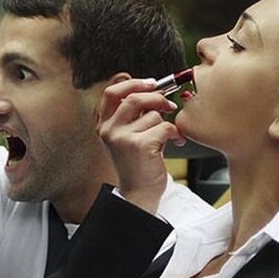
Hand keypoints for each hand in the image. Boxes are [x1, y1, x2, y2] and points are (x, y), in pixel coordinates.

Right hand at [97, 79, 185, 213]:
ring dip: (166, 124)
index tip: (152, 84)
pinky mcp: (139, 145)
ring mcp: (122, 138)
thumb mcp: (127, 137)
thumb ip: (133, 115)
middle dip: (156, 98)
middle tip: (168, 106)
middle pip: (134, 98)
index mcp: (103, 125)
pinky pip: (165, 127)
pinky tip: (174, 143)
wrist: (139, 193)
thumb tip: (154, 91)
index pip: (112, 92)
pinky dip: (174, 134)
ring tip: (166, 138)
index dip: (132, 83)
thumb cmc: (137, 165)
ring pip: (153, 115)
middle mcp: (109, 130)